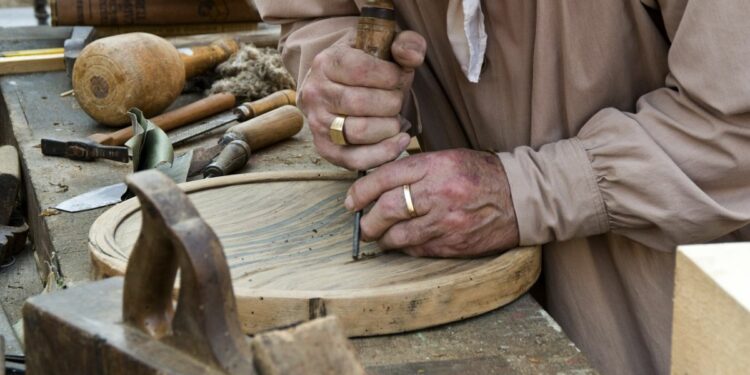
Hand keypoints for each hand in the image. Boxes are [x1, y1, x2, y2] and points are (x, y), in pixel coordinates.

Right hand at [298, 30, 426, 170]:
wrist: (338, 86)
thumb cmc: (367, 67)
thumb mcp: (385, 46)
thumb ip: (406, 44)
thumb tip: (413, 57)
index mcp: (326, 62)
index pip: (362, 70)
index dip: (390, 76)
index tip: (399, 77)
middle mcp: (316, 93)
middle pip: (361, 102)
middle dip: (392, 102)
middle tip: (397, 99)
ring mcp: (318, 123)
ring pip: (359, 131)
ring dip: (389, 126)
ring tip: (395, 118)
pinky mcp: (326, 149)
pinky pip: (355, 159)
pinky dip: (383, 153)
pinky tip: (400, 140)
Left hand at [345, 149, 519, 257]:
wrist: (521, 198)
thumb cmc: (481, 175)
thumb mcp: (448, 158)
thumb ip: (415, 169)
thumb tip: (378, 182)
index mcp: (436, 166)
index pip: (385, 177)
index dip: (361, 191)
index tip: (351, 200)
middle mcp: (439, 193)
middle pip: (386, 209)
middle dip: (367, 220)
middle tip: (363, 224)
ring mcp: (446, 221)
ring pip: (398, 235)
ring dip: (383, 238)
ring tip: (380, 236)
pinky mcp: (453, 244)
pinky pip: (417, 249)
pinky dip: (405, 247)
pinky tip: (404, 242)